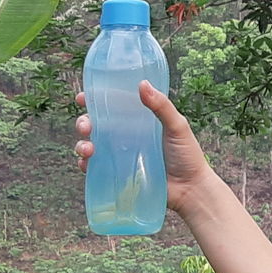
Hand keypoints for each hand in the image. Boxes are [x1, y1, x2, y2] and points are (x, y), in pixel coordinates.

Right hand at [75, 81, 214, 216]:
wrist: (190, 189)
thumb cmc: (187, 155)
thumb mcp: (177, 126)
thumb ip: (161, 106)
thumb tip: (142, 84)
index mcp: (138, 122)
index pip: (112, 107)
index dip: (94, 100)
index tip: (82, 97)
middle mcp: (126, 137)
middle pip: (96, 125)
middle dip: (83, 122)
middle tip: (86, 126)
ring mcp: (120, 156)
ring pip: (91, 145)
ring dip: (82, 144)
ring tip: (88, 148)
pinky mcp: (118, 174)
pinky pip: (95, 168)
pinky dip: (85, 164)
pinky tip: (87, 163)